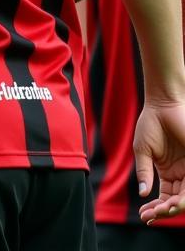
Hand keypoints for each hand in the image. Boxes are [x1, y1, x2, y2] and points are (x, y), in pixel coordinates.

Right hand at [135, 100, 184, 221]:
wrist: (163, 105)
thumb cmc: (150, 124)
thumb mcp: (142, 150)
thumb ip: (144, 172)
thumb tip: (142, 193)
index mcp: (168, 173)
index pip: (164, 198)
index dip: (154, 208)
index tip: (143, 215)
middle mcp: (181, 176)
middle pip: (175, 201)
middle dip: (164, 211)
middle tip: (151, 216)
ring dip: (173, 208)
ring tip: (161, 212)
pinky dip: (184, 198)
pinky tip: (173, 203)